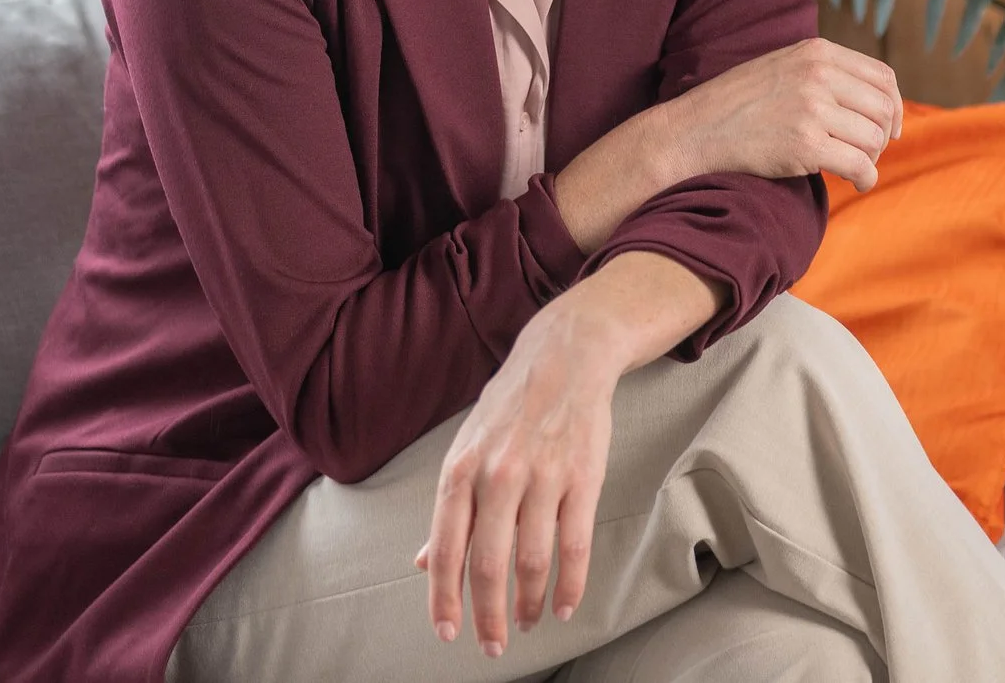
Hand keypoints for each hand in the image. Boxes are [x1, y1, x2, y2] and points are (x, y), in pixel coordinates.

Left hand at [411, 295, 620, 659]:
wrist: (565, 357)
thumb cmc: (509, 407)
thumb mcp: (465, 448)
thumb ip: (449, 508)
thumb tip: (423, 561)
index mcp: (460, 471)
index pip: (446, 549)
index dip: (444, 598)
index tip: (447, 634)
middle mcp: (497, 476)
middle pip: (489, 565)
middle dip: (488, 616)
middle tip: (492, 647)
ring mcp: (542, 478)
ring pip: (533, 561)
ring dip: (530, 604)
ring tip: (528, 622)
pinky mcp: (582, 479)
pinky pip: (575, 545)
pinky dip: (570, 585)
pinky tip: (565, 606)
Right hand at [660, 37, 901, 193]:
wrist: (696, 129)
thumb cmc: (739, 103)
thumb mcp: (784, 66)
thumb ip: (824, 72)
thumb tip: (873, 97)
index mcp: (817, 52)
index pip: (882, 77)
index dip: (893, 106)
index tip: (889, 127)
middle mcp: (818, 75)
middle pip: (882, 109)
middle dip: (882, 136)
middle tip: (866, 153)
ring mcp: (812, 109)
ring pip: (873, 139)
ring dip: (870, 159)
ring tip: (854, 167)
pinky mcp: (806, 145)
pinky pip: (859, 165)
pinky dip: (865, 179)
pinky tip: (855, 183)